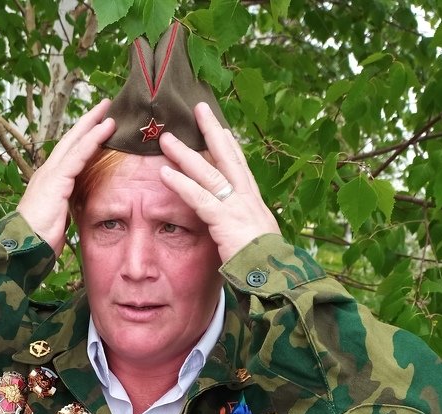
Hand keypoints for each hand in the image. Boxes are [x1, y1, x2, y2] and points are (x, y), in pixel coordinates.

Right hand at [17, 99, 115, 256]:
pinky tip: (105, 129)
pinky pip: (78, 155)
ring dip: (92, 125)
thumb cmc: (40, 239)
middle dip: (87, 122)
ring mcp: (50, 174)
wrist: (24, 248)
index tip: (98, 127)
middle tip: (104, 106)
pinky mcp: (56, 180)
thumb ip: (67, 209)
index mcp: (49, 182)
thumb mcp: (58, 220)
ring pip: (75, 143)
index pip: (69, 155)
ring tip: (108, 110)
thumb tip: (75, 210)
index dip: (83, 139)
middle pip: (71, 141)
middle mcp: (48, 173)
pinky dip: (92, 140)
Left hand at [157, 102, 280, 263]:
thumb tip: (236, 229)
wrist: (276, 277)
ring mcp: (237, 207)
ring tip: (166, 139)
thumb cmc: (266, 264)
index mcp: (254, 202)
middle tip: (199, 108)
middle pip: (228, 156)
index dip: (230, 146)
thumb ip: (243, 229)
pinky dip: (181, 184)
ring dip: (186, 154)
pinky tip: (165, 173)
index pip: (240, 167)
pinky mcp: (225, 220)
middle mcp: (247, 198)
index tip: (220, 128)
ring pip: (208, 172)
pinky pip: (199, 197)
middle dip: (213, 131)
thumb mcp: (256, 240)